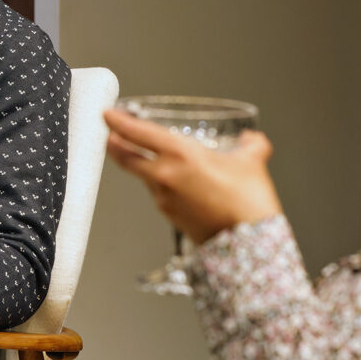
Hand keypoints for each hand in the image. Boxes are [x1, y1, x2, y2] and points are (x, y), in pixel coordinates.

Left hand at [104, 108, 282, 243]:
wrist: (247, 244)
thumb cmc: (246, 203)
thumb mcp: (252, 162)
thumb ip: (252, 145)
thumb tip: (252, 139)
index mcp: (180, 155)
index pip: (138, 133)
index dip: (119, 122)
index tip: (108, 115)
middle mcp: (165, 176)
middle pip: (126, 159)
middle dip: (115, 146)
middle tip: (111, 137)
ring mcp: (163, 198)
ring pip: (144, 177)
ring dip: (143, 167)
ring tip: (155, 160)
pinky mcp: (169, 216)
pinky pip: (159, 194)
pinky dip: (162, 185)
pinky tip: (179, 184)